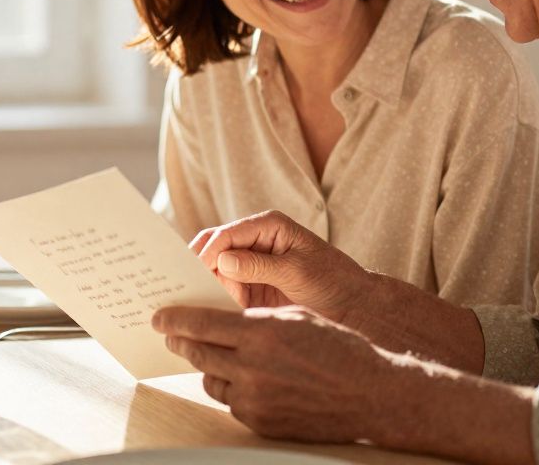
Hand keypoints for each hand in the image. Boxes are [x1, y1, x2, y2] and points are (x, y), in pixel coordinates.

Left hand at [154, 305, 538, 463]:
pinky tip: (243, 381)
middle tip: (172, 335)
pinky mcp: (261, 424)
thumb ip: (255, 318)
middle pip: (199, 353)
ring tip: (212, 357)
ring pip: (212, 380)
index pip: (201, 324)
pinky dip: (233, 390)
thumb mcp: (296, 317)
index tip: (158, 317)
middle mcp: (252, 368)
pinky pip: (233, 404)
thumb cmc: (339, 347)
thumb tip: (221, 320)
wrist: (372, 394)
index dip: (175, 320)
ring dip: (209, 367)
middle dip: (183, 342)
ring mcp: (255, 400)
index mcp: (260, 333)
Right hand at [190, 210, 371, 321]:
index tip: (195, 272)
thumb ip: (260, 266)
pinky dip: (216, 301)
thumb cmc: (333, 280)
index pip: (228, 233)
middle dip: (200, 268)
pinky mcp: (250, 286)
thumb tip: (223, 260)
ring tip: (196, 305)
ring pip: (215, 272)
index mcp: (268, 225)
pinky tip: (210, 314)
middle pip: (215, 249)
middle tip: (185, 289)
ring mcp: (251, 264)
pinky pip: (224, 290)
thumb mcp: (298, 272)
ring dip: (207, 287)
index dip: (209, 251)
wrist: (353, 306)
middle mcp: (255, 241)